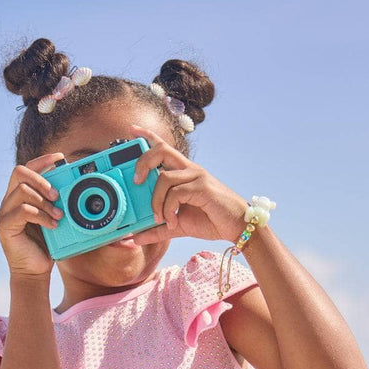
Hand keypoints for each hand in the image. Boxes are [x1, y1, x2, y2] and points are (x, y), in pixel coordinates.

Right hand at [0, 152, 66, 277]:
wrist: (35, 272)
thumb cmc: (45, 247)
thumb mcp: (53, 219)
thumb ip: (55, 202)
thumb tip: (70, 186)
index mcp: (19, 196)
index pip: (26, 169)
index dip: (42, 160)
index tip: (60, 158)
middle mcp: (8, 201)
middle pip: (19, 172)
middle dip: (41, 180)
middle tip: (57, 195)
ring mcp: (3, 213)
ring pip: (22, 191)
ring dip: (44, 201)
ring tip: (58, 215)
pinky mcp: (3, 226)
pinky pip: (23, 211)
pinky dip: (40, 216)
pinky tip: (51, 225)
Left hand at [127, 122, 248, 245]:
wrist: (236, 226)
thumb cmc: (209, 220)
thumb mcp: (176, 226)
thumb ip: (156, 231)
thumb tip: (135, 238)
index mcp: (183, 173)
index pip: (163, 148)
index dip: (147, 136)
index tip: (132, 130)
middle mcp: (189, 169)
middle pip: (161, 151)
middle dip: (142, 162)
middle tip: (136, 182)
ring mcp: (196, 176)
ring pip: (164, 178)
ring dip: (156, 201)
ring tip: (160, 219)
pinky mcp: (202, 187)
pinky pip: (176, 193)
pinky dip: (168, 209)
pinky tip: (172, 222)